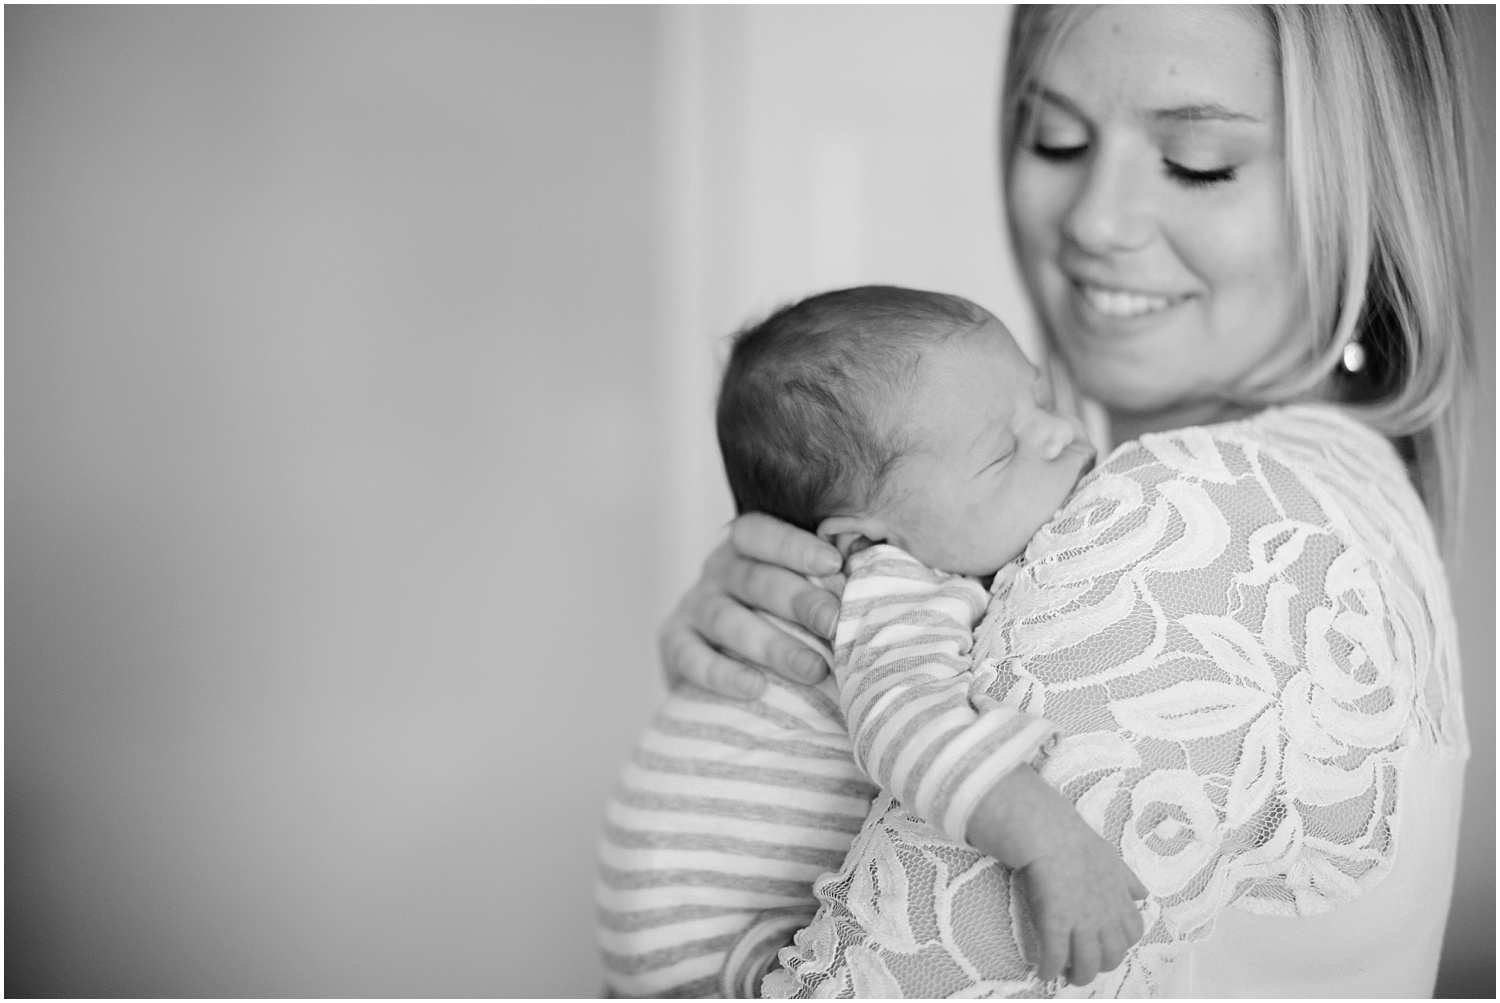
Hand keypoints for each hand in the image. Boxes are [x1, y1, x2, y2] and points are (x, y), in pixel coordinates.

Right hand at [658, 513, 843, 697]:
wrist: (739, 666)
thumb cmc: (794, 620)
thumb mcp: (808, 591)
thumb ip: (837, 583)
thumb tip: (898, 580)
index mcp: (752, 545)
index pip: (764, 531)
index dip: (795, 546)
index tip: (834, 563)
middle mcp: (719, 569)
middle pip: (754, 578)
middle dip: (798, 601)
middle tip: (836, 624)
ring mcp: (694, 605)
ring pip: (726, 619)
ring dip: (771, 644)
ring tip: (813, 669)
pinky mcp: (673, 643)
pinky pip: (690, 656)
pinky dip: (722, 673)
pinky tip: (755, 688)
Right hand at [1016, 821, 1147, 985]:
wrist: (1048, 833)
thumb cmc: (1076, 840)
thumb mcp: (1111, 858)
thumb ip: (1127, 879)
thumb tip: (1143, 894)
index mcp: (1120, 900)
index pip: (1132, 934)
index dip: (1121, 944)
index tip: (1106, 944)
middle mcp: (1105, 916)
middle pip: (1112, 956)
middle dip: (1101, 966)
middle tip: (1085, 964)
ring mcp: (1081, 923)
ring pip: (1087, 964)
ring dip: (1078, 976)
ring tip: (1067, 975)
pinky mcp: (1055, 925)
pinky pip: (1055, 957)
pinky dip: (1050, 969)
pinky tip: (1044, 972)